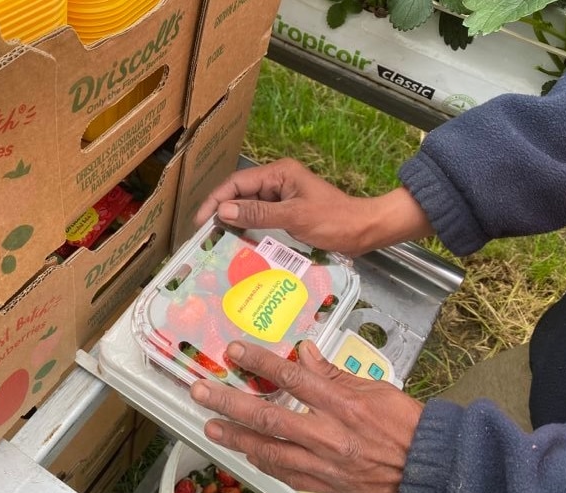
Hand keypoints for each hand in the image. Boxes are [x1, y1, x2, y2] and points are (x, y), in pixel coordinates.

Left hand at [190, 339, 422, 492]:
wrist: (427, 471)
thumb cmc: (405, 427)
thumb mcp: (375, 388)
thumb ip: (334, 373)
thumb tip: (304, 354)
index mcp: (342, 404)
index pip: (292, 378)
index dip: (260, 363)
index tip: (236, 352)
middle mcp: (327, 434)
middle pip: (268, 416)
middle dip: (230, 402)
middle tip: (201, 392)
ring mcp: (322, 462)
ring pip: (268, 450)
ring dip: (235, 437)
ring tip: (211, 425)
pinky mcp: (323, 483)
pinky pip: (283, 473)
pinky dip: (260, 462)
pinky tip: (242, 453)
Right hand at [194, 158, 433, 256]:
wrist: (365, 232)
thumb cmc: (334, 221)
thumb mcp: (294, 217)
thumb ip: (258, 213)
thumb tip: (223, 211)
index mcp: (279, 173)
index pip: (237, 182)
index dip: (215, 200)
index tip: (200, 221)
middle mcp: (278, 182)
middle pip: (240, 195)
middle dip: (221, 213)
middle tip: (205, 236)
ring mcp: (283, 198)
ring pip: (249, 209)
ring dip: (235, 224)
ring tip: (217, 243)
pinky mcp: (288, 214)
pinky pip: (262, 220)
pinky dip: (250, 231)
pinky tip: (240, 246)